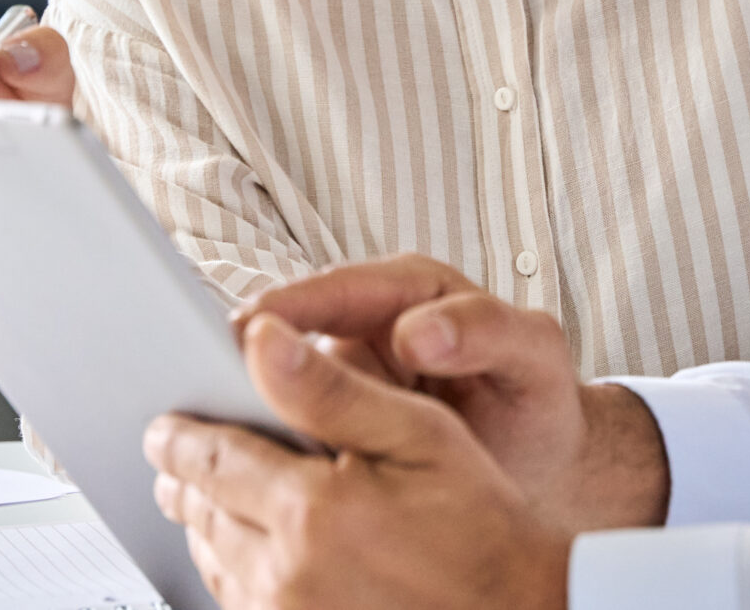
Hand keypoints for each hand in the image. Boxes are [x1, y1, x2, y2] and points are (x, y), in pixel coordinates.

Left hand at [147, 313, 572, 609]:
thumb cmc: (481, 525)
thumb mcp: (418, 433)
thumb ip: (329, 387)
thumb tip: (260, 338)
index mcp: (312, 510)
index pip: (213, 460)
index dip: (180, 435)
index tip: (164, 424)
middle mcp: (288, 574)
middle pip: (203, 513)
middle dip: (183, 478)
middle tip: (172, 455)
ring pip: (215, 563)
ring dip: (202, 524)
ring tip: (199, 496)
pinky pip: (241, 605)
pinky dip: (230, 572)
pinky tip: (241, 552)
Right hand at [234, 256, 669, 533]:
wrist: (547, 461)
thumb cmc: (539, 399)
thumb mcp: (532, 355)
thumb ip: (484, 332)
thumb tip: (417, 333)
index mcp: (411, 290)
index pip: (338, 287)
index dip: (293, 305)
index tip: (254, 327)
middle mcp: (369, 324)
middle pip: (289, 326)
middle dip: (248, 349)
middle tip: (202, 372)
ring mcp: (349, 374)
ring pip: (281, 376)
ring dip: (248, 395)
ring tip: (208, 420)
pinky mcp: (338, 420)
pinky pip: (292, 421)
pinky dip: (268, 438)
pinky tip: (246, 462)